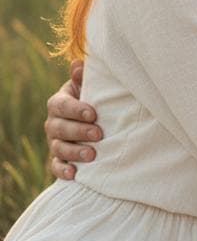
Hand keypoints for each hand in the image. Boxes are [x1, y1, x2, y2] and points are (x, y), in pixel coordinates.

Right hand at [45, 61, 101, 180]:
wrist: (95, 120)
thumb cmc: (93, 100)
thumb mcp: (89, 86)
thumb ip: (84, 77)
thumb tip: (79, 65)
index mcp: (59, 103)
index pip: (61, 105)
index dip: (76, 110)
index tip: (93, 114)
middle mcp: (53, 123)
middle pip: (59, 128)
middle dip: (79, 132)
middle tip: (98, 134)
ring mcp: (55, 142)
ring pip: (58, 148)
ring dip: (74, 152)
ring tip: (92, 155)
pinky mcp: (59, 159)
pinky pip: (56, 167)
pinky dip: (64, 171)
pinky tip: (75, 174)